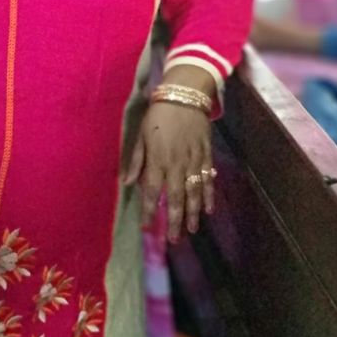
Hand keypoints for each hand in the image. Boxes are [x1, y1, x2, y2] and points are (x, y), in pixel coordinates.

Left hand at [124, 102, 214, 242]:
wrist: (185, 96)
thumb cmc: (159, 115)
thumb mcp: (142, 134)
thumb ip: (136, 160)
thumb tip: (128, 182)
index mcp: (157, 160)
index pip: (152, 192)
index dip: (149, 211)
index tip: (146, 227)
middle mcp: (176, 165)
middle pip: (175, 198)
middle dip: (174, 220)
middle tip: (173, 240)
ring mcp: (193, 161)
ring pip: (194, 193)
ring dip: (192, 213)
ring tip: (191, 230)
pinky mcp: (206, 156)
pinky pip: (208, 180)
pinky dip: (209, 195)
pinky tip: (209, 209)